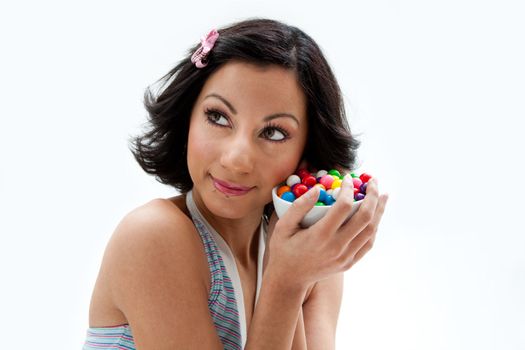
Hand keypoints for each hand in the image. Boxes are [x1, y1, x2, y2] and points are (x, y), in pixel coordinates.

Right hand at [264, 176, 387, 289]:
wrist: (289, 280)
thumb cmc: (283, 250)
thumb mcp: (283, 226)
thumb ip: (299, 206)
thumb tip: (318, 189)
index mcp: (320, 235)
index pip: (343, 206)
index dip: (348, 189)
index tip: (347, 178)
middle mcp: (336, 247)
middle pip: (364, 217)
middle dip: (372, 195)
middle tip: (373, 181)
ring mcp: (345, 257)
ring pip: (371, 230)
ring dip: (379, 211)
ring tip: (382, 195)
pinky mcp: (349, 263)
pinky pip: (368, 243)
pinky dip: (374, 227)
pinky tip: (375, 216)